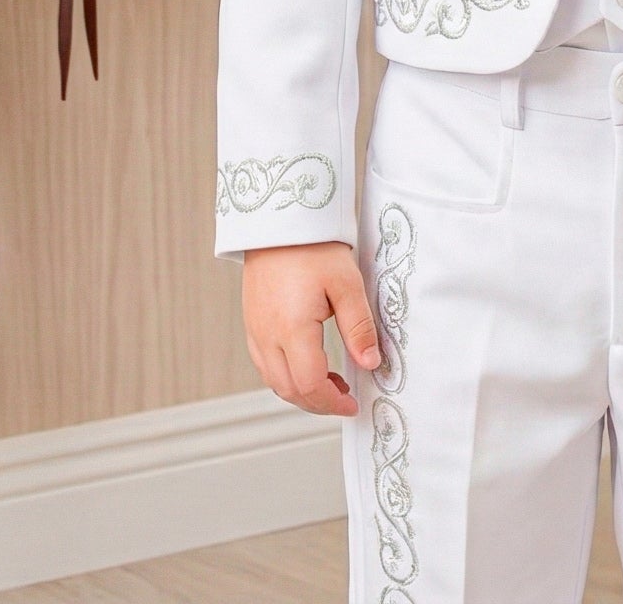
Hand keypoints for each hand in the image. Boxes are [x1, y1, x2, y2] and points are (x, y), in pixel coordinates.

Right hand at [241, 240, 380, 416]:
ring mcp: (255, 330)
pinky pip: (265, 363)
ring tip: (330, 383)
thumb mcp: (346, 284)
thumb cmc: (313, 247)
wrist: (279, 220)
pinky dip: (285, 375)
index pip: (310, 385)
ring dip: (301, 391)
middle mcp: (267, 335)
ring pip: (274, 381)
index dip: (332, 401)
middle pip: (289, 390)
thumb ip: (359, 327)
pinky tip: (306, 364)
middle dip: (318, 403)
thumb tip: (370, 364)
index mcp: (292, 329)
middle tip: (344, 398)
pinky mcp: (251, 322)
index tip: (352, 403)